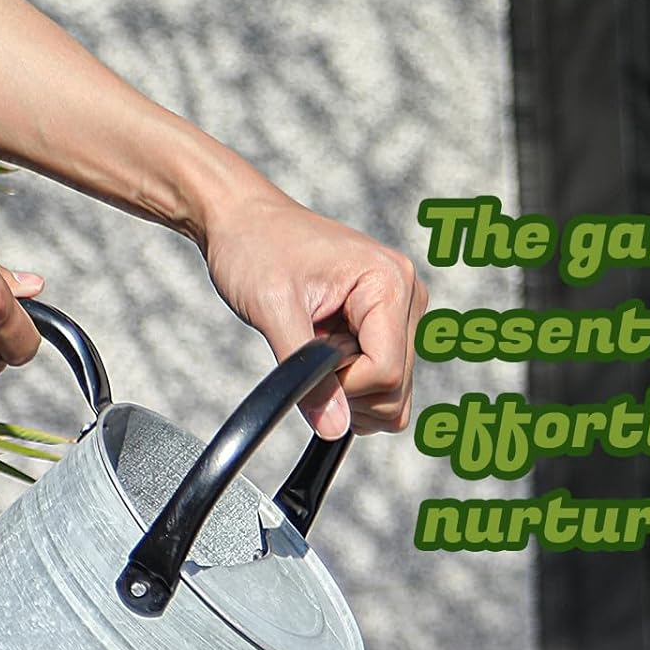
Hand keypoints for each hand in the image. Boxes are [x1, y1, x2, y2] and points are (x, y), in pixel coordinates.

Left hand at [201, 190, 426, 439]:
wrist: (244, 221)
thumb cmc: (256, 247)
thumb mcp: (274, 312)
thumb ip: (307, 378)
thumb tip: (334, 428)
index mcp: (389, 282)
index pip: (387, 374)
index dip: (343, 388)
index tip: (309, 363)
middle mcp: (406, 295)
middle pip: (395, 391)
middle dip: (347, 392)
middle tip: (308, 354)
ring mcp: (400, 312)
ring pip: (392, 394)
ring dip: (348, 389)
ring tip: (315, 346)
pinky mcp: (386, 325)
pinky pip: (380, 382)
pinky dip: (349, 382)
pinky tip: (325, 351)